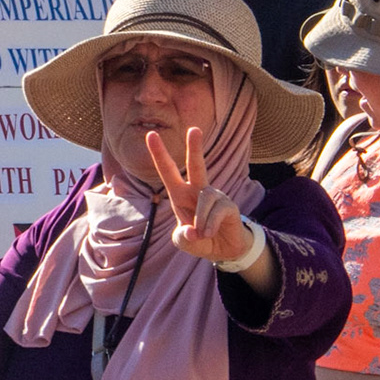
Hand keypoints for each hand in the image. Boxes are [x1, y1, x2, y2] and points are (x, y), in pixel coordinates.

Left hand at [147, 127, 249, 262]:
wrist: (223, 250)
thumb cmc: (200, 240)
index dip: (159, 154)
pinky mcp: (228, 205)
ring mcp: (215, 196)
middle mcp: (198, 191)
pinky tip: (210, 233)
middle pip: (196, 166)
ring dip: (199, 222)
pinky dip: (209, 226)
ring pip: (204, 200)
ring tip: (202, 234)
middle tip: (195, 129)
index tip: (151, 134)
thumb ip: (183, 237)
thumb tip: (193, 231)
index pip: (168, 171)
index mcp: (180, 195)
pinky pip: (216, 212)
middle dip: (195, 148)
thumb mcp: (184, 241)